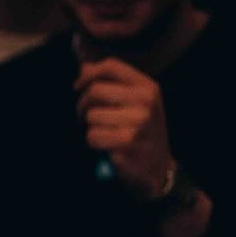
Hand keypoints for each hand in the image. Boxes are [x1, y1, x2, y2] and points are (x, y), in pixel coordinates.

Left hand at [75, 58, 174, 201]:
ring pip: (91, 116)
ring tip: (103, 134)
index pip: (111, 66)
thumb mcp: (135, 104)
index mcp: (148, 88)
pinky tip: (107, 147)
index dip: (88, 75)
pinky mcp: (127, 144)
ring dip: (90, 127)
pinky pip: (93, 137)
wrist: (158, 169)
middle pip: (95, 91)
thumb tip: (84, 66)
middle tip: (85, 117)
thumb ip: (111, 84)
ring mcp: (138, 124)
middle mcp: (146, 103)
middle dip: (82, 105)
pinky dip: (94, 143)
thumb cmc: (141, 132)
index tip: (78, 87)